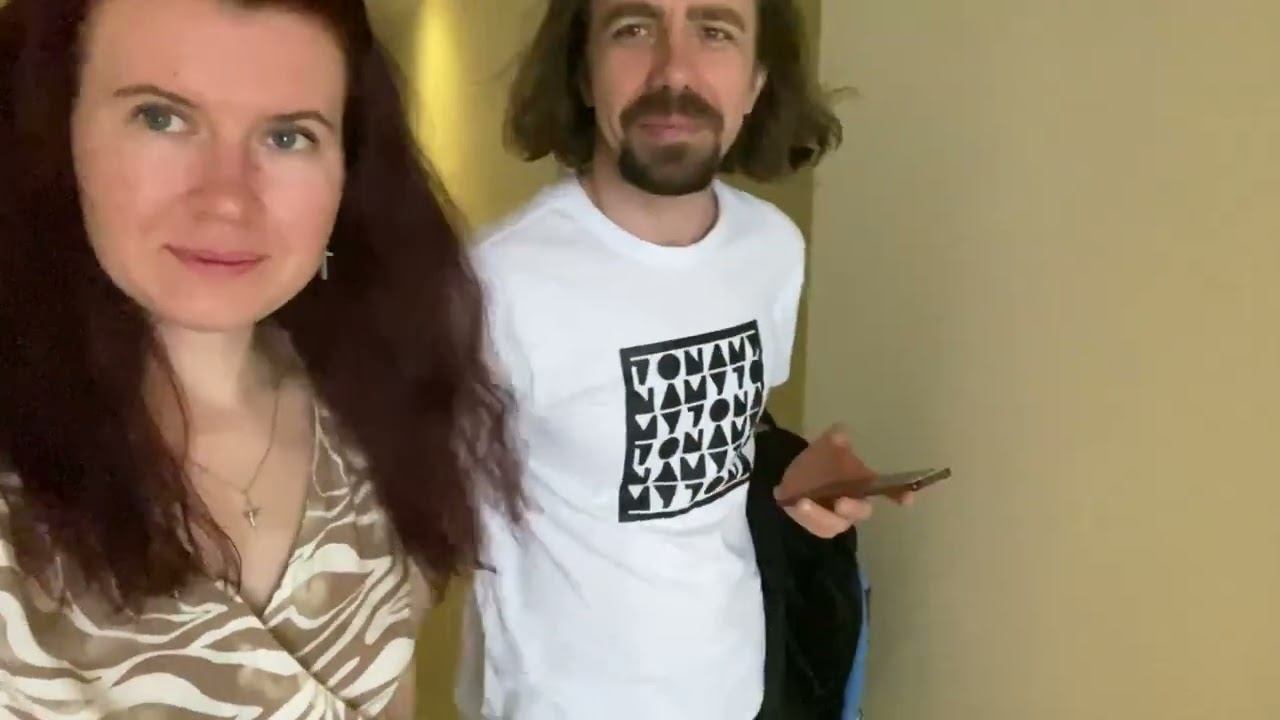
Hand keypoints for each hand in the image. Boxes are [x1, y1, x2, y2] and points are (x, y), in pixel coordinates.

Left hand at [774, 424, 915, 538]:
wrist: (796, 476)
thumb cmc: (821, 462)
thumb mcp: (827, 446)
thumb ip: (835, 440)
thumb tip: (840, 431)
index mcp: (865, 484)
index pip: (889, 491)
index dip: (900, 495)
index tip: (907, 497)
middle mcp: (855, 504)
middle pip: (861, 511)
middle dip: (853, 508)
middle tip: (841, 502)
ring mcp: (838, 518)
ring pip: (836, 524)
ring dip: (820, 515)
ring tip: (803, 503)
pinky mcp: (820, 526)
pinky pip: (816, 527)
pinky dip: (807, 518)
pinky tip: (797, 505)